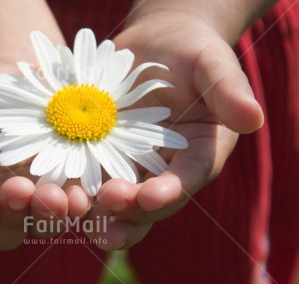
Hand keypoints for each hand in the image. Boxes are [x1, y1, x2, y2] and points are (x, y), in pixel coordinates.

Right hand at [0, 53, 90, 249]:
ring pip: (45, 220)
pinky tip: (88, 190)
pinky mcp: (68, 180)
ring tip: (65, 196)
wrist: (13, 71)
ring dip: (55, 214)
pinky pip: (76, 199)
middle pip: (9, 229)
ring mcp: (37, 193)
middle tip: (24, 191)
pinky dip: (82, 200)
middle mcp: (2, 203)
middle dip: (17, 217)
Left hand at [84, 10, 263, 250]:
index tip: (148, 197)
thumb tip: (254, 119)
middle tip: (104, 215)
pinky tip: (52, 189)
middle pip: (147, 205)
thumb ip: (229, 90)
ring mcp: (131, 166)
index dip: (169, 192)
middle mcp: (164, 170)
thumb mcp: (212, 63)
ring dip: (94, 212)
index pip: (186, 181)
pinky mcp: (101, 155)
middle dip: (126, 213)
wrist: (155, 45)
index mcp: (196, 156)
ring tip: (72, 212)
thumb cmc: (190, 52)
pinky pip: (86, 176)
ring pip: (114, 201)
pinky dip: (71, 185)